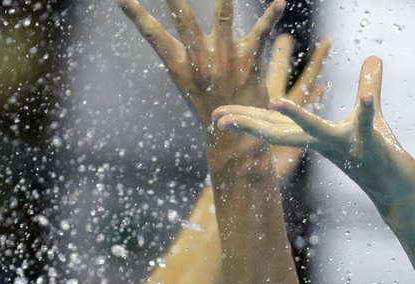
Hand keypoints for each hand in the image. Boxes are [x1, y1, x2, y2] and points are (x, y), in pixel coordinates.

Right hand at [116, 0, 284, 126]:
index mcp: (179, 63)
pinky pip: (260, 32)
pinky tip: (281, 0)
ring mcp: (225, 59)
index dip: (133, 13)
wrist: (236, 139)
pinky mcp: (249, 61)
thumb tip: (156, 30)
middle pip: (183, 17)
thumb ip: (177, 51)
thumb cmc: (208, 103)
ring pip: (222, 15)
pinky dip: (271, 14)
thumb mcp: (185, 78)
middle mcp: (199, 59)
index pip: (150, 33)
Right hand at [215, 57, 414, 209]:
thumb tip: (373, 57)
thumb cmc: (382, 155)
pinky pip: (366, 124)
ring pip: (315, 130)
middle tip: (219, 117)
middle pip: (280, 131)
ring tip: (276, 100)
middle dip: (249, 122)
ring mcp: (345, 145)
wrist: (400, 190)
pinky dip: (366, 108)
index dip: (245, 118)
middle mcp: (323, 143)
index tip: (216, 114)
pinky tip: (365, 98)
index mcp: (315, 136)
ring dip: (296, 116)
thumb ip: (368, 86)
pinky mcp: (370, 145)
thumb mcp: (370, 116)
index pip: (274, 124)